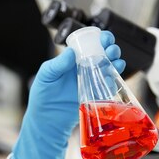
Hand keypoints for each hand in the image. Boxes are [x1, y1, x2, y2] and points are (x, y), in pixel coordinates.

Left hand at [10, 31, 124, 158]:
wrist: (46, 121)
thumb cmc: (42, 96)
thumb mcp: (46, 76)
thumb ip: (58, 64)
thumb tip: (71, 52)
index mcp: (71, 60)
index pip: (88, 45)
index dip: (99, 39)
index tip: (104, 37)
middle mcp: (83, 69)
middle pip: (102, 54)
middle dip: (111, 49)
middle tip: (111, 50)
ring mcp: (90, 82)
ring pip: (108, 68)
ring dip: (115, 62)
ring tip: (115, 61)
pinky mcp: (95, 95)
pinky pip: (108, 85)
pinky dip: (113, 79)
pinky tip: (112, 76)